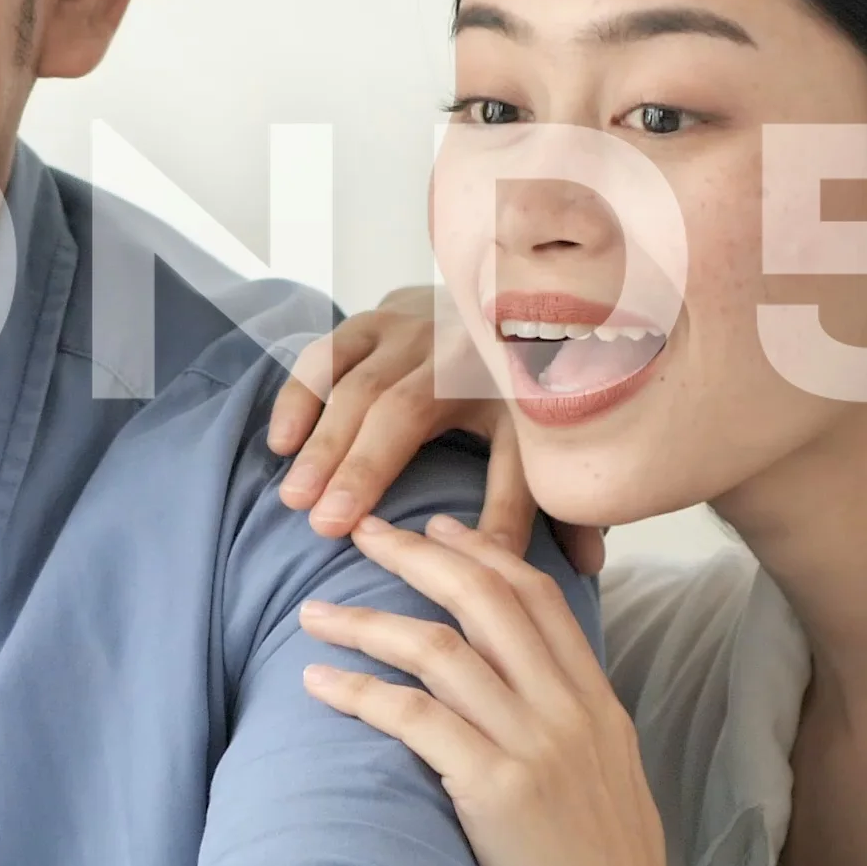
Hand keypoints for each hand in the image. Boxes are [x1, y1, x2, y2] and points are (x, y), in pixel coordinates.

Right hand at [267, 287, 604, 571]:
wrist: (507, 299)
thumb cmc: (524, 392)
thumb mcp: (551, 443)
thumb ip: (562, 501)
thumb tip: (587, 566)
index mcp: (522, 392)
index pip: (510, 460)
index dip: (489, 514)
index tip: (446, 562)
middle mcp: (464, 353)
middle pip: (404, 410)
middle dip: (363, 468)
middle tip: (326, 528)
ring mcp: (413, 329)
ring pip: (358, 382)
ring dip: (322, 440)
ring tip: (294, 500)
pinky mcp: (376, 318)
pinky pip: (327, 353)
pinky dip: (300, 395)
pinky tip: (279, 443)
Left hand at [298, 516, 695, 865]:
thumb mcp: (613, 804)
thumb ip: (576, 750)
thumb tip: (528, 727)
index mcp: (604, 714)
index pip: (543, 600)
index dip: (484, 553)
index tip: (436, 529)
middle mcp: (575, 716)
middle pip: (491, 598)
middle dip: (420, 554)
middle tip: (363, 532)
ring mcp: (539, 749)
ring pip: (444, 645)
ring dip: (369, 619)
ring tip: (315, 609)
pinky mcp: (499, 791)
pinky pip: (415, 715)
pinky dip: (360, 690)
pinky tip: (318, 683)